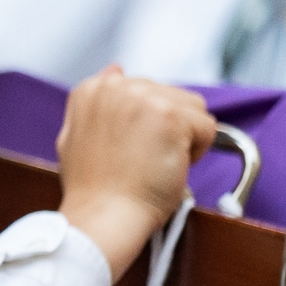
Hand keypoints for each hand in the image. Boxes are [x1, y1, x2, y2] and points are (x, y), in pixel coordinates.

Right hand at [56, 67, 215, 279]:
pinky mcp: (170, 116)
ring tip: (157, 162)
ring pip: (193, 108)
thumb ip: (97, 103)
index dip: (145, 124)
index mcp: (92, 90)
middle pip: (171, 96)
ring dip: (185, 137)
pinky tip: (170, 167)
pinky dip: (197, 152)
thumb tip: (114, 69)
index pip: (145, 90)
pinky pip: (207, 127)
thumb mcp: (78, 136)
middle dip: (167, 128)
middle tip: (143, 161)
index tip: (130, 149)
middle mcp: (115, 87)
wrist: (103, 217)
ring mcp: (143, 98)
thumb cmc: (94, 189)